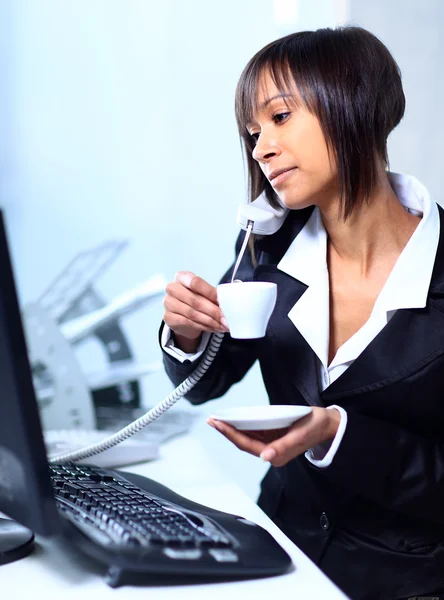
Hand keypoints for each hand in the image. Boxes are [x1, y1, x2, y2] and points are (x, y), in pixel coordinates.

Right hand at [163, 272, 228, 345]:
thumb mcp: (205, 293)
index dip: (210, 292)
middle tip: (226, 319)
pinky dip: (203, 326)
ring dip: (210, 321)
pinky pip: (188, 322)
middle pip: (195, 300)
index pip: (195, 282)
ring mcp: (168, 303)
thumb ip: (214, 294)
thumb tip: (229, 301)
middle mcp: (172, 288)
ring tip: (222, 325)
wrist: (182, 313)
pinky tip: (213, 328)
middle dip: (213, 311)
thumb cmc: (196, 298)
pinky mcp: (168, 317)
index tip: (223, 302)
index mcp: (182, 276)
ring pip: (192, 313)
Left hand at [207, 407, 340, 466]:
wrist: (327, 424)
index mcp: (275, 454)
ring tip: (218, 419)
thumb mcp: (300, 435)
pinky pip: (253, 433)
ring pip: (246, 438)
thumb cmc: (314, 427)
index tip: (218, 423)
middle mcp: (271, 452)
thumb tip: (265, 457)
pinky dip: (242, 426)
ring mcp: (271, 444)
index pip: (246, 444)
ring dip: (232, 429)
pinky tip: (234, 420)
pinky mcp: (273, 437)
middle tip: (211, 420)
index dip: (230, 434)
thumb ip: (283, 447)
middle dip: (226, 431)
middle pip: (242, 442)